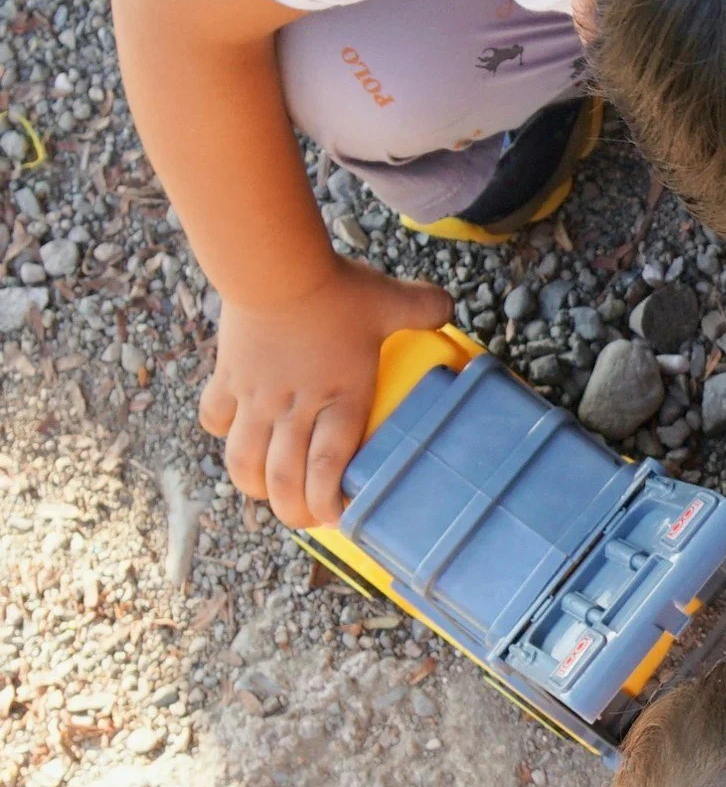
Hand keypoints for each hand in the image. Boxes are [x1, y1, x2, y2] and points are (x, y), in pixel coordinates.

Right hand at [200, 258, 451, 527]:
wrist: (274, 267)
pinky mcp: (227, 379)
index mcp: (340, 398)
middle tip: (305, 519)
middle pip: (283, 479)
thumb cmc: (336, 288)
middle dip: (292, 511)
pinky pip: (215, 419)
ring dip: (255, 485)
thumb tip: (448, 308)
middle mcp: (295, 408)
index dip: (327, 503)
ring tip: (269, 492)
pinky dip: (222, 434)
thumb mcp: (392, 300)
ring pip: (243, 462)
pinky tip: (236, 434)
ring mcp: (257, 397)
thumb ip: (425, 308)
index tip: (336, 518)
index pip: (329, 468)